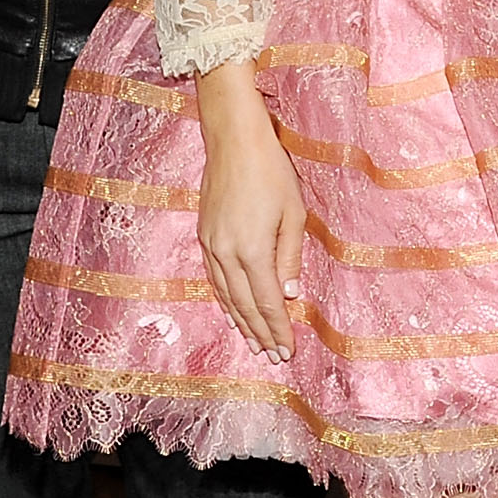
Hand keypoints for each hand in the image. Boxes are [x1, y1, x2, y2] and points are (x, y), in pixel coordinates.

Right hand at [196, 59, 305, 360]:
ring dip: (241, 322)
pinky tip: (233, 310)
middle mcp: (226, 253)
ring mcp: (211, 246)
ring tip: (255, 343)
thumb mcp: (294, 213)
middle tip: (273, 356)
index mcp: (252, 250)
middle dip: (260, 333)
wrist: (233, 141)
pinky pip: (215, 279)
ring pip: (225, 295)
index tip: (287, 350)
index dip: (277, 328)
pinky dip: (225, 300)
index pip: (266, 301)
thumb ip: (289, 256)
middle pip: (244, 305)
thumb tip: (288, 295)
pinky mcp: (204, 236)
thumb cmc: (272, 172)